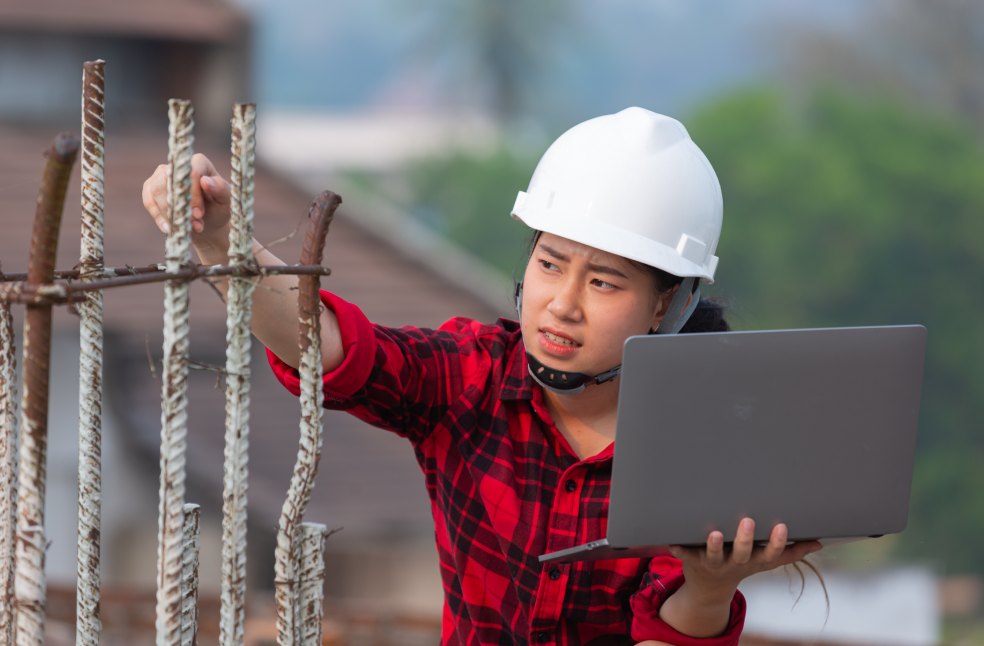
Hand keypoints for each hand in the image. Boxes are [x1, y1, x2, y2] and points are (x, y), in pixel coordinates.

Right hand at [141, 153, 231, 250]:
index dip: (194, 195)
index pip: (191, 174)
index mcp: (198, 162)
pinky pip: (149, 201)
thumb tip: (205, 181)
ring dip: (171, 213)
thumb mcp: (226, 200)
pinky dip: (159, 217)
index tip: (199, 214)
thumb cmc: (219, 207)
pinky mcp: (150, 188)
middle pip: (171, 182)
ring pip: (157, 192)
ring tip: (188, 228)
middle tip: (195, 224)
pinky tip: (168, 228)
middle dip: (181, 207)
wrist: (207, 221)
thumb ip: (220, 189)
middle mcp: (176, 165)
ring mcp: (160, 174)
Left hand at [658, 518, 821, 636]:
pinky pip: (684, 555)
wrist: (709, 588)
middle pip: (742, 553)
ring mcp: (713, 562)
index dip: (778, 543)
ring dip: (715, 546)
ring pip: (714, 555)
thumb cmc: (741, 565)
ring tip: (715, 533)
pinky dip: (679, 549)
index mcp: (755, 561)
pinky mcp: (692, 560)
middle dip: (745, 539)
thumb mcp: (766, 561)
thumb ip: (791, 552)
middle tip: (748, 521)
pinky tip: (673, 542)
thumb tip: (818, 542)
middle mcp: (735, 563)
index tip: (783, 526)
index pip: (770, 554)